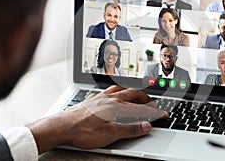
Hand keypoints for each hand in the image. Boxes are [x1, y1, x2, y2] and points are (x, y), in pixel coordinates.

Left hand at [28, 85, 167, 153]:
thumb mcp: (110, 134)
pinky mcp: (92, 99)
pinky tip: (113, 94)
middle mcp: (110, 99)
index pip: (141, 108)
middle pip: (132, 94)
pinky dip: (116, 92)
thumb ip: (130, 129)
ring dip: (131, 91)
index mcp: (116, 107)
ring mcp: (100, 98)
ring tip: (136, 94)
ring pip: (120, 89)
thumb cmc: (83, 131)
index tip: (163, 114)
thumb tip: (146, 126)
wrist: (62, 127)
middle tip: (153, 102)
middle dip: (145, 97)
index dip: (154, 112)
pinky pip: (108, 91)